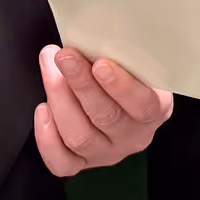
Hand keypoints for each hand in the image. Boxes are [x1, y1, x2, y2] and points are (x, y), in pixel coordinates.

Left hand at [34, 45, 172, 176]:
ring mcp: (107, 153)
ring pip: (80, 137)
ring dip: (60, 100)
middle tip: (65, 57)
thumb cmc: (126, 72)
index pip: (143, 105)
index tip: (101, 64)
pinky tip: (43, 109)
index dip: (121, 87)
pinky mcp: (82, 163)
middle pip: (106, 118)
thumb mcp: (136, 61)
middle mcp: (133, 136)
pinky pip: (62, 162)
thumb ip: (122, 53)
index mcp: (155, 110)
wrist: (120, 93)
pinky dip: (47, 138)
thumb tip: (91, 35)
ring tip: (50, 70)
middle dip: (81, 84)